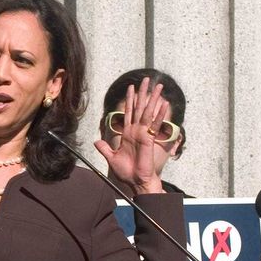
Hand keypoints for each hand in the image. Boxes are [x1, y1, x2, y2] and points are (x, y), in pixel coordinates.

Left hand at [94, 77, 166, 195]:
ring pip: (148, 112)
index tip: (131, 87)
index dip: (130, 100)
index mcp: (128, 133)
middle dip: (142, 93)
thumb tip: (96, 141)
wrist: (136, 181)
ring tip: (159, 87)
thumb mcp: (111, 158)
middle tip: (146, 79)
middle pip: (139, 108)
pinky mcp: (149, 140)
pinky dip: (160, 114)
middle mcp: (137, 131)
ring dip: (154, 99)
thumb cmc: (126, 172)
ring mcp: (144, 134)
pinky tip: (164, 104)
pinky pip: (155, 124)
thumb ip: (104, 148)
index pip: (129, 112)